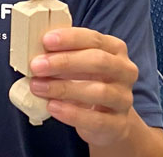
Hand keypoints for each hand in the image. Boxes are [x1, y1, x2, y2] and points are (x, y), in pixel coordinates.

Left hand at [28, 27, 137, 146]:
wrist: (109, 121)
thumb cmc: (90, 84)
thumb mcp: (80, 66)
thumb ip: (63, 56)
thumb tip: (37, 53)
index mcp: (115, 49)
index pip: (94, 39)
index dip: (70, 39)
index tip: (46, 41)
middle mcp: (125, 71)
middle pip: (99, 61)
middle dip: (64, 62)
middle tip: (37, 66)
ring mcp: (124, 98)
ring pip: (99, 91)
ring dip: (64, 88)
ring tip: (38, 87)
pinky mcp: (119, 124)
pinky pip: (96, 119)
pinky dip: (72, 113)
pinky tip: (52, 107)